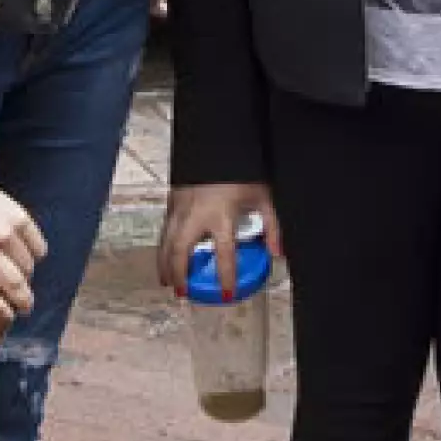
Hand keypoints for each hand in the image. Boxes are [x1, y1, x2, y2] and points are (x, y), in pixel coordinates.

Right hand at [0, 123, 44, 321]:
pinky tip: (4, 313)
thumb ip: (7, 224)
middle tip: (27, 300)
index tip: (28, 271)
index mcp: (19, 218)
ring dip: (21, 300)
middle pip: (27, 269)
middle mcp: (7, 234)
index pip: (38, 250)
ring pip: (12, 282)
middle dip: (28, 287)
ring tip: (21, 310)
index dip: (34, 263)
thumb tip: (10, 246)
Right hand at [157, 183, 281, 298]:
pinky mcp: (172, 201)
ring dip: (165, 264)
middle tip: (183, 293)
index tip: (227, 293)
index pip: (223, 252)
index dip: (226, 276)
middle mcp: (196, 214)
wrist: (218, 146)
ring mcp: (181, 207)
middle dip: (179, 274)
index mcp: (221, 214)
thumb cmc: (242, 171)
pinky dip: (162, 247)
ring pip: (166, 241)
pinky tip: (164, 258)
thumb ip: (272, 226)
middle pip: (180, 251)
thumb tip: (277, 252)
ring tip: (168, 283)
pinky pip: (164, 229)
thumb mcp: (263, 197)